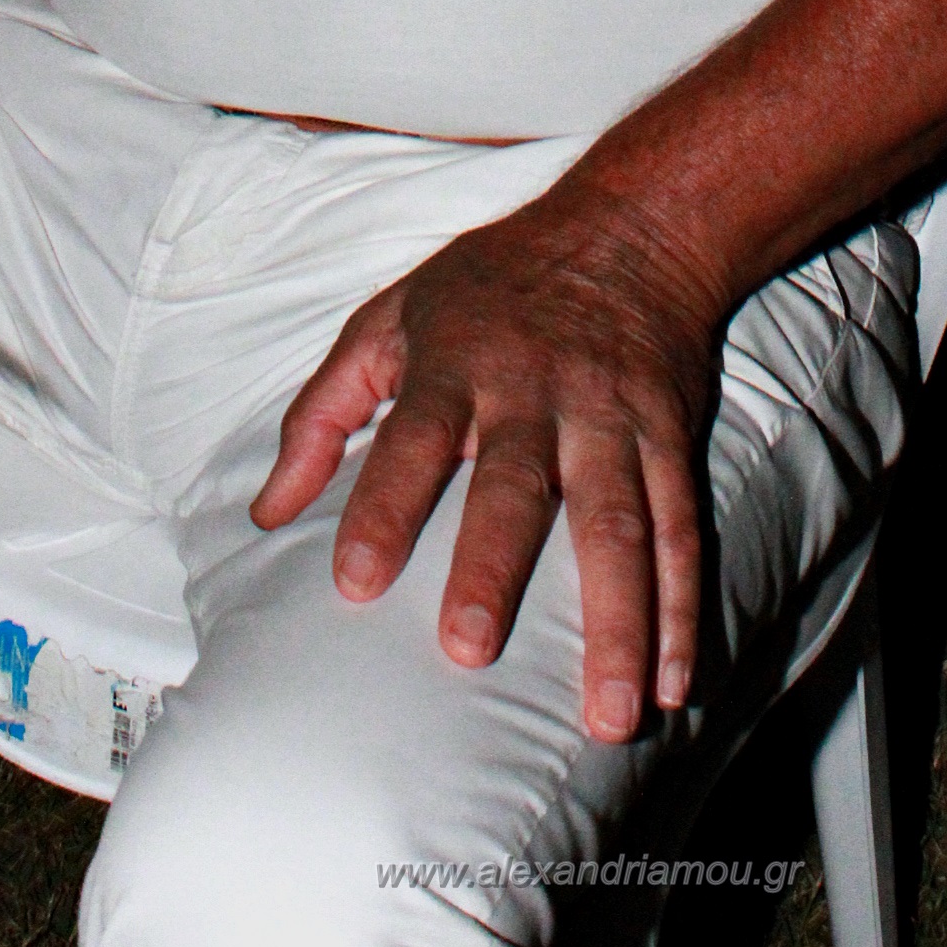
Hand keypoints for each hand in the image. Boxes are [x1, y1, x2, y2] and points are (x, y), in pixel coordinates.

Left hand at [250, 184, 728, 742]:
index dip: (384, 506)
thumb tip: (266, 513)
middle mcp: (537, 391)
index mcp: (458, 362)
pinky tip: (674, 684)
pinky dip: (680, 607)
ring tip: (609, 718)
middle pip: (517, 485)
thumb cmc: (490, 285)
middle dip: (492, 566)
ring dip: (618, 621)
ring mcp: (612, 417)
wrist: (631, 227)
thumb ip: (323, 413)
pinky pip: (680, 527)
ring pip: (618, 523)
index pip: (413, 438)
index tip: (354, 585)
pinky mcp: (669, 437)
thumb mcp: (390, 318)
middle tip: (467, 652)